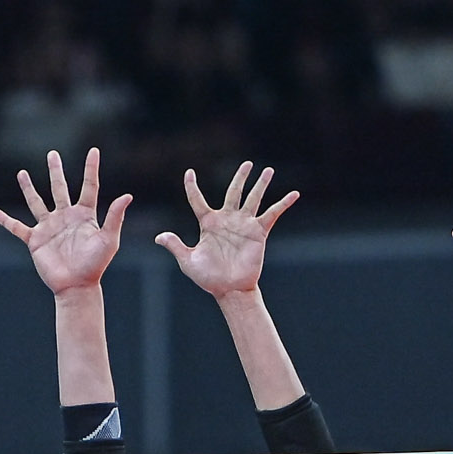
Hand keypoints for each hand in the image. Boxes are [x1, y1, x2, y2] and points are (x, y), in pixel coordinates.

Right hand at [0, 148, 132, 294]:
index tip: (94, 151)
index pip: (89, 186)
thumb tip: (127, 195)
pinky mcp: (35, 240)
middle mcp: (65, 218)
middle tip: (52, 154)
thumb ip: (114, 217)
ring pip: (36, 202)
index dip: (91, 168)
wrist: (76, 286)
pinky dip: (6, 220)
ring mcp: (49, 227)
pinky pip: (17, 227)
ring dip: (29, 188)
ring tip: (22, 173)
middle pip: (59, 188)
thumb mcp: (108, 240)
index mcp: (84, 215)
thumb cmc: (95, 265)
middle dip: (56, 171)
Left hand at [155, 161, 298, 298]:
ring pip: (254, 198)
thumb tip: (158, 237)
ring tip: (268, 170)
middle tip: (247, 164)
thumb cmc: (208, 278)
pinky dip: (283, 204)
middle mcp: (227, 219)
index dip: (192, 186)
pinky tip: (294, 194)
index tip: (189, 172)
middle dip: (241, 177)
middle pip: (233, 191)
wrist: (229, 289)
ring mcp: (244, 224)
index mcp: (208, 223)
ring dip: (261, 184)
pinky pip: (272, 214)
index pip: (197, 200)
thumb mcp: (188, 261)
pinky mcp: (259, 232)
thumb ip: (175, 246)